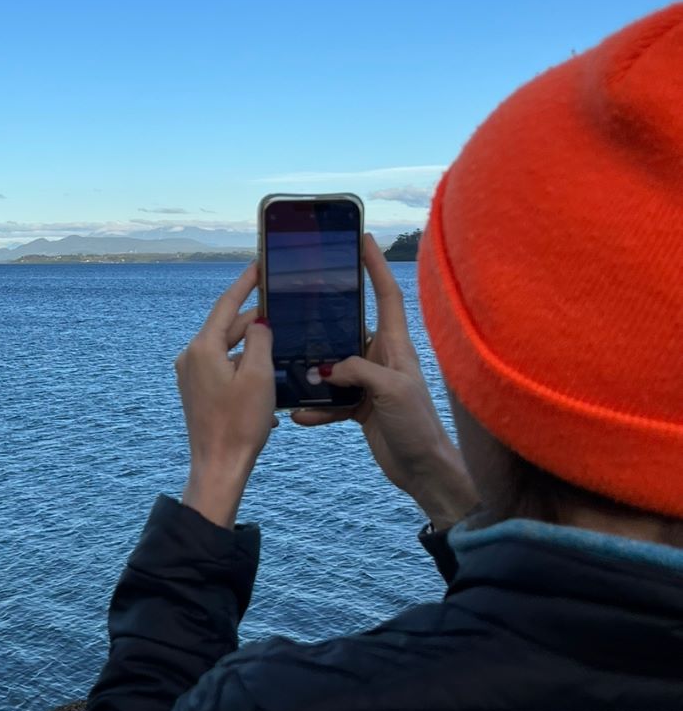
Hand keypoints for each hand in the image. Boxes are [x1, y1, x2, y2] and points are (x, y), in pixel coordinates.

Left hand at [175, 260, 276, 527]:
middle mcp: (190, 356)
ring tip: (280, 345)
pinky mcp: (195, 389)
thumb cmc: (241, 424)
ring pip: (226, 347)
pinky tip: (264, 373)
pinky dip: (242, 363)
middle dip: (255, 320)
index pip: (226, 304)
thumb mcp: (260, 375)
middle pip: (227, 327)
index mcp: (202, 348)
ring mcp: (190, 374)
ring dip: (251, 345)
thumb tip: (259, 323)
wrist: (219, 465)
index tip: (260, 266)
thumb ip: (261, 340)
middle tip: (283, 311)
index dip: (245, 283)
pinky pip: (221, 365)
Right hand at [291, 234, 477, 528]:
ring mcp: (369, 383)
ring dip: (311, 369)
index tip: (360, 239)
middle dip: (326, 315)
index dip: (375, 266)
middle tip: (299, 299)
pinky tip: (299, 415)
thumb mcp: (391, 391)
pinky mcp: (360, 407)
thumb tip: (325, 368)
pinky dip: (315, 408)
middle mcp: (381, 358)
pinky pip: (330, 401)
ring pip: (332, 364)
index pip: (386, 295)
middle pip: (350, 326)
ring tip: (287, 366)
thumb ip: (357, 371)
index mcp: (396, 346)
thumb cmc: (419, 427)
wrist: (424, 471)